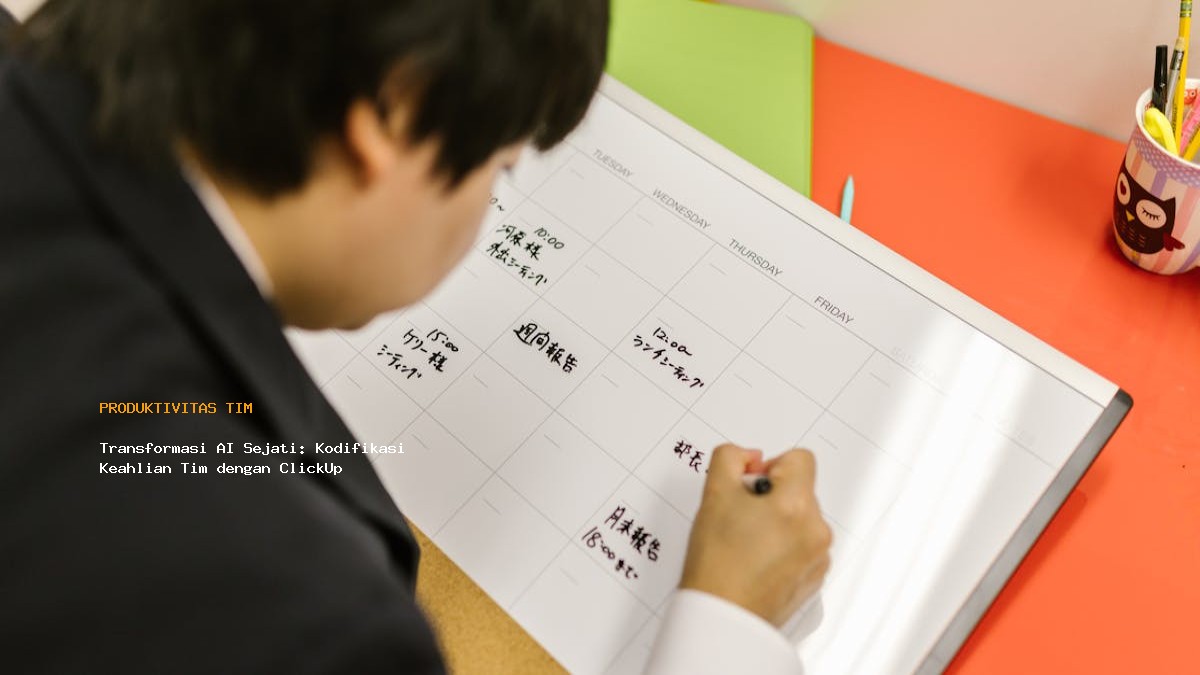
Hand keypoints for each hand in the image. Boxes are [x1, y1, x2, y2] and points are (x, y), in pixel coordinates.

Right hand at [679, 443, 831, 626]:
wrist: (721, 615)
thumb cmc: (717, 563)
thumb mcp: (713, 494)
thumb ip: (730, 458)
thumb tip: (751, 457)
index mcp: (796, 505)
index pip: (800, 459)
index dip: (771, 466)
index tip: (750, 487)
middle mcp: (816, 530)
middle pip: (800, 490)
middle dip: (772, 497)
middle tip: (740, 519)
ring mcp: (818, 557)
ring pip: (801, 519)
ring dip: (779, 522)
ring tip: (746, 544)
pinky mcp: (814, 578)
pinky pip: (803, 546)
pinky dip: (784, 548)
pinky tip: (756, 561)